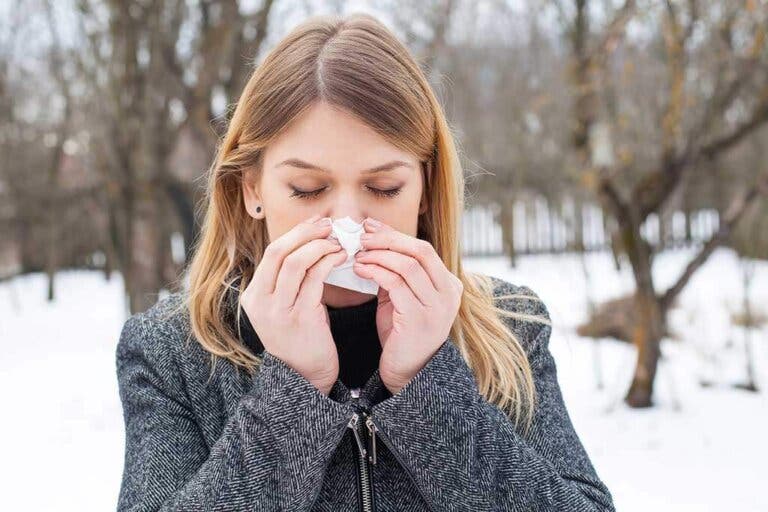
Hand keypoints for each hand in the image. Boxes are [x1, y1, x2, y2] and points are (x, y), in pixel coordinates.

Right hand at [240, 214, 347, 394]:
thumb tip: (310, 241)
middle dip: (306, 233)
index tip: (317, 224)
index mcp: (253, 296)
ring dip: (320, 246)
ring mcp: (278, 311)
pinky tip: (341, 258)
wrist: (305, 377)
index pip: (272, 253)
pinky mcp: (300, 318)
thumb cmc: (301, 337)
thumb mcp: (285, 307)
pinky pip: (314, 279)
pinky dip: (329, 262)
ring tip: (338, 242)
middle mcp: (260, 302)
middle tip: (329, 226)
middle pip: (279, 252)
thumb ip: (289, 280)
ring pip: (295, 262)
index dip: (296, 233)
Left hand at [352, 218, 462, 394]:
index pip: (422, 249)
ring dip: (378, 255)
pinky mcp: (419, 319)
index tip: (370, 227)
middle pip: (419, 251)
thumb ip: (397, 271)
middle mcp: (448, 293)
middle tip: (362, 236)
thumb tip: (374, 237)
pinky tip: (360, 270)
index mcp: (449, 285)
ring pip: (407, 265)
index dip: (394, 234)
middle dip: (387, 239)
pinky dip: (375, 272)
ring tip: (358, 255)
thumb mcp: (403, 297)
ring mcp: (436, 307)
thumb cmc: (402, 333)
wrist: (408, 374)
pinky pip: (396, 285)